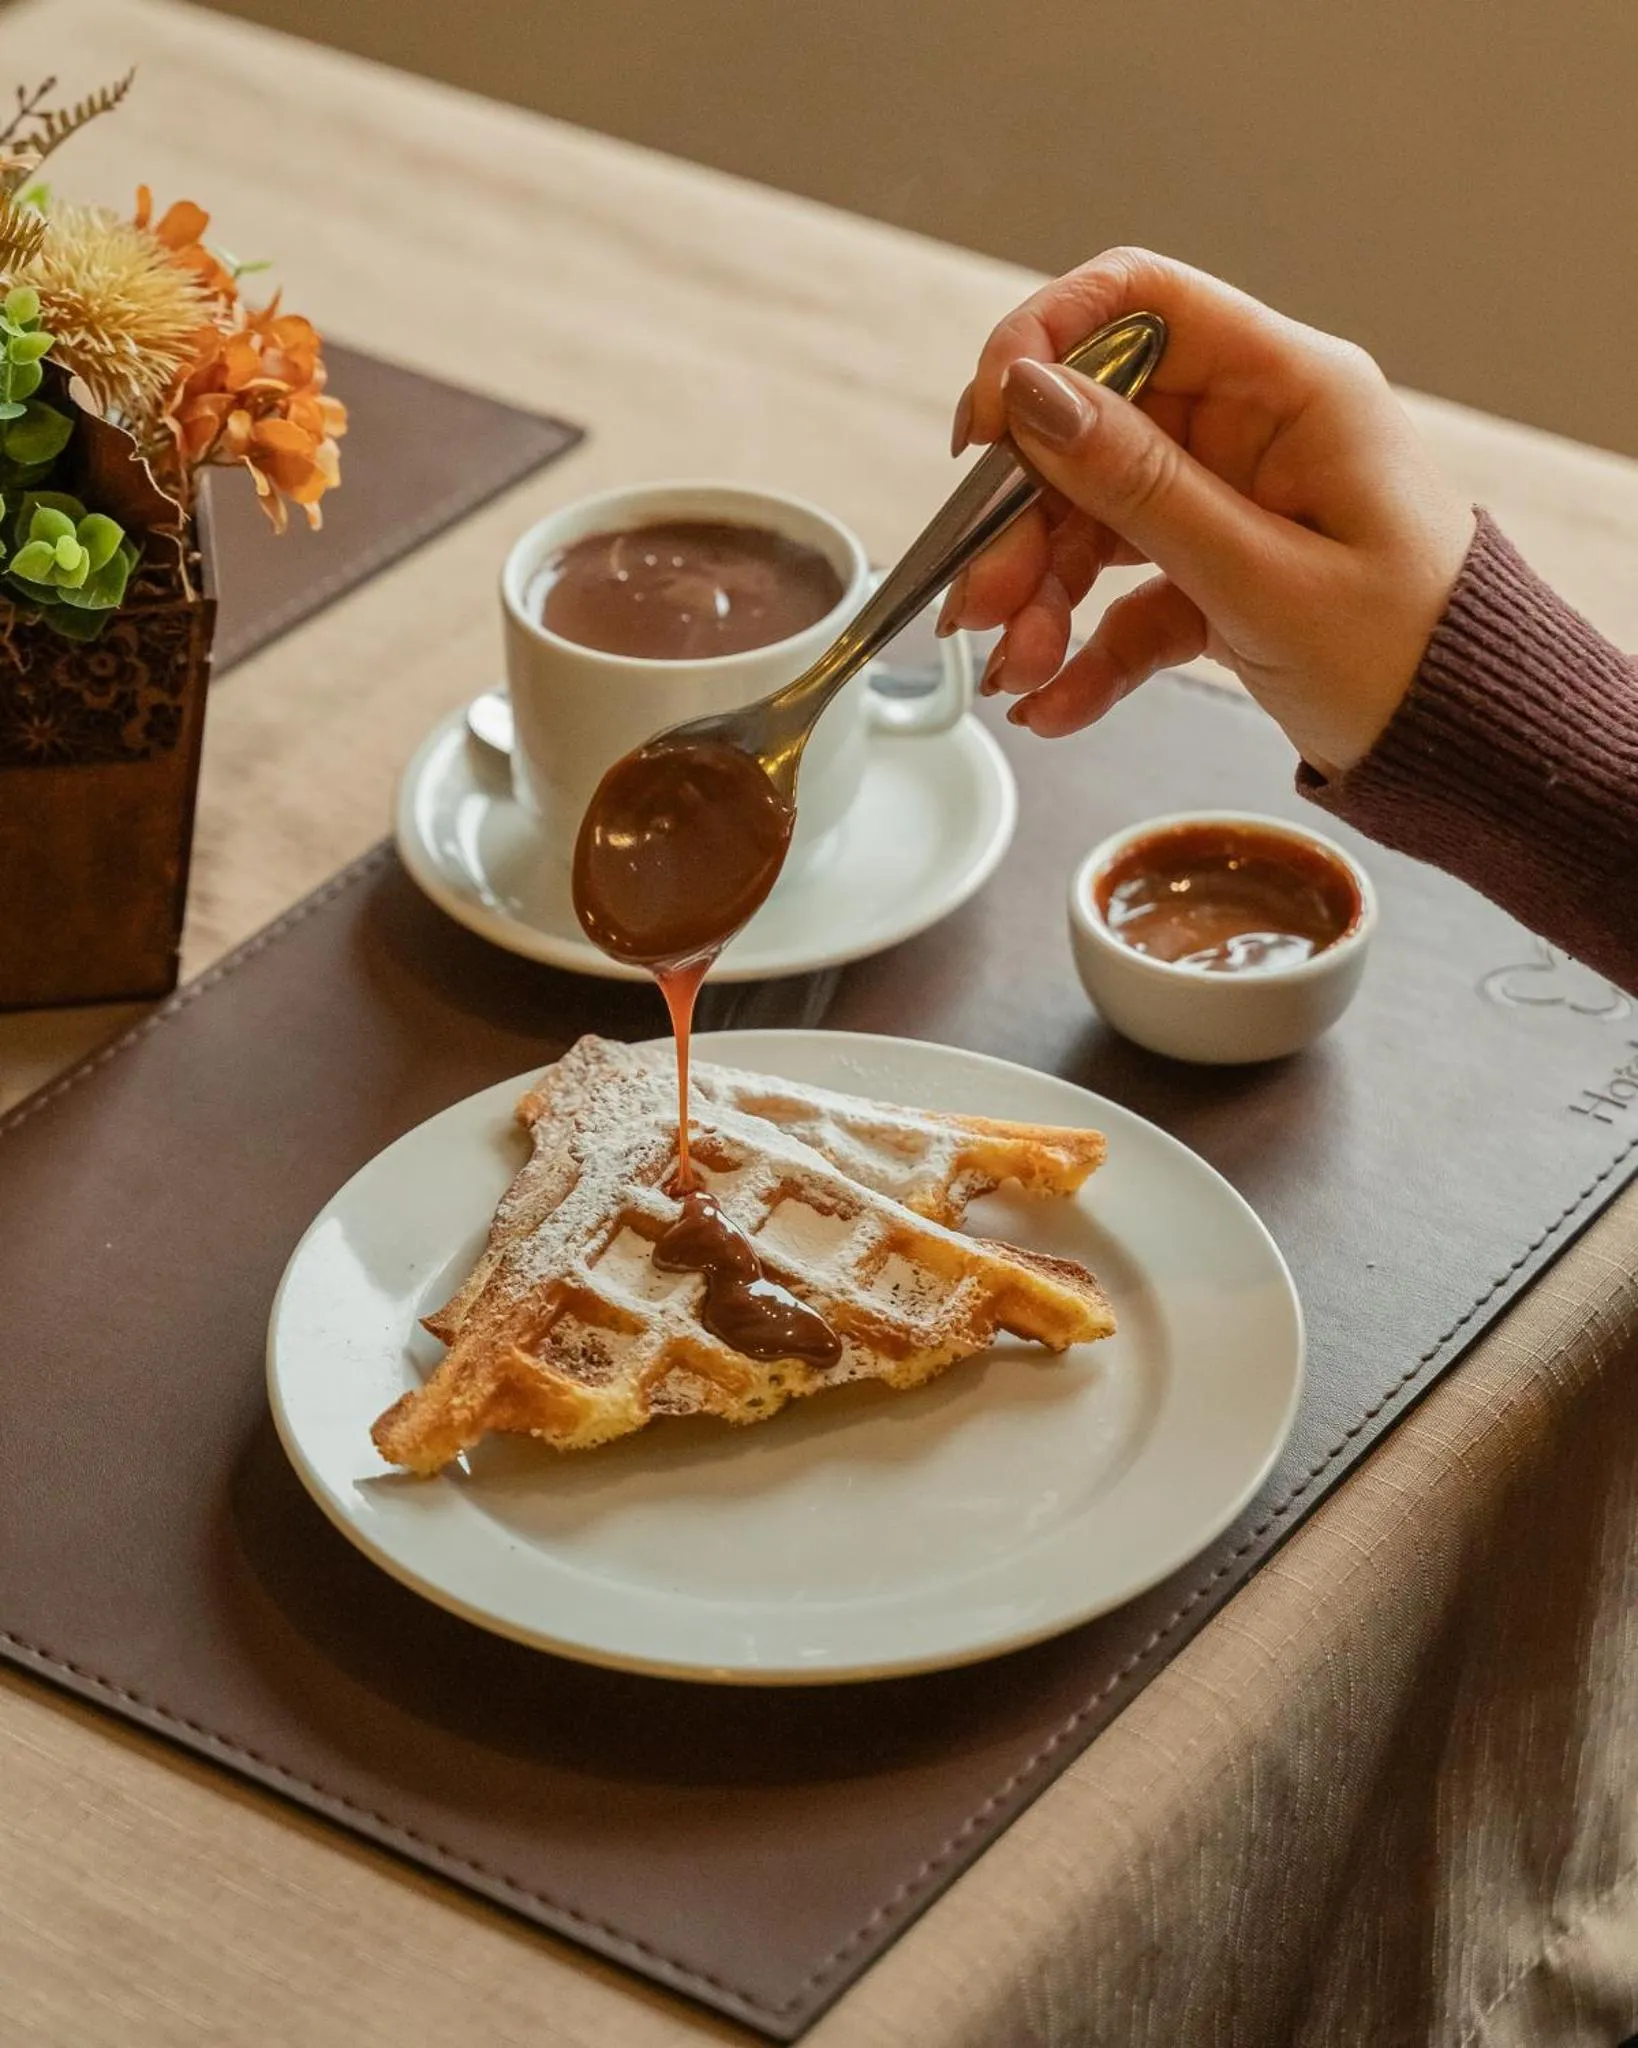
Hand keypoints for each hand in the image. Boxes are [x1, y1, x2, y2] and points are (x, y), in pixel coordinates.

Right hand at [939, 249, 1474, 776]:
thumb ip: (1142, 488)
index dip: (1044, 341)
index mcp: (1292, 390)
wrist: (1467, 749)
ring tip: (1016, 673)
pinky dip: (1086, 648)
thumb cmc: (1406, 658)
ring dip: (1041, 596)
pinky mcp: (1219, 573)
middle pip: (1096, 428)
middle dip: (1024, 517)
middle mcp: (1255, 429)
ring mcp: (1233, 501)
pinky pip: (1126, 594)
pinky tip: (1053, 704)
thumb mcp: (1261, 577)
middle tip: (977, 601)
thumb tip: (1034, 397)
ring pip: (1096, 518)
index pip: (1142, 302)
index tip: (983, 426)